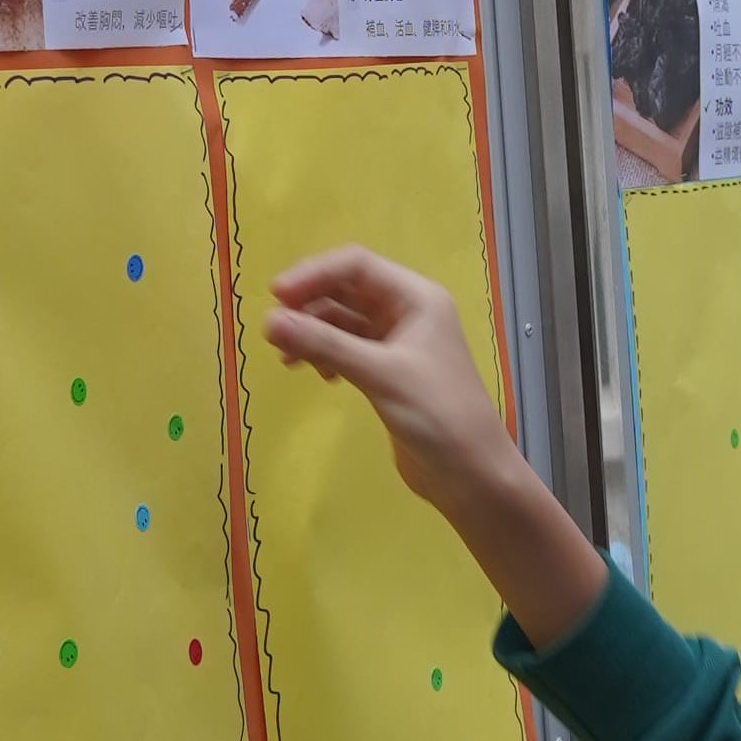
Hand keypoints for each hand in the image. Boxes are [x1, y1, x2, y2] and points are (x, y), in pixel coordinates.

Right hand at [263, 248, 606, 645]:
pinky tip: (317, 375)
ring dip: (314, 333)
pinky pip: (348, 350)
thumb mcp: (380, 374)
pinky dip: (327, 355)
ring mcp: (398, 344)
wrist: (471, 474)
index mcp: (416, 298)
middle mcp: (407, 313)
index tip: (275, 296)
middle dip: (309, 305)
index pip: (356, 266)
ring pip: (344, 322)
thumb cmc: (437, 415)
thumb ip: (325, 345)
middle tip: (274, 332)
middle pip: (346, 291)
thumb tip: (269, 322)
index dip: (313, 274)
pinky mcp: (388, 373)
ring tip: (287, 359)